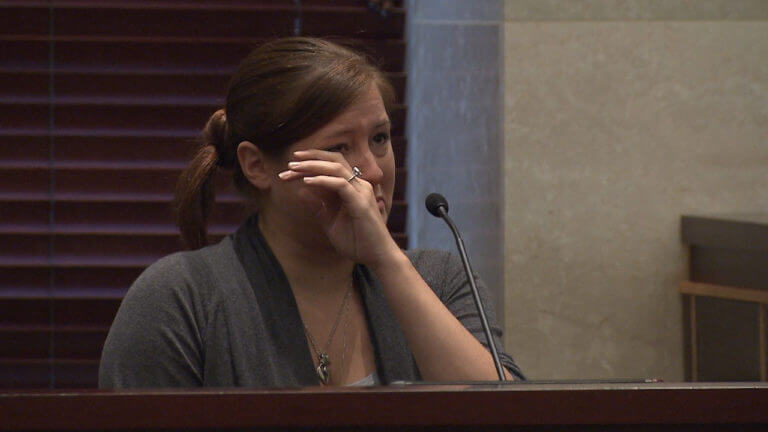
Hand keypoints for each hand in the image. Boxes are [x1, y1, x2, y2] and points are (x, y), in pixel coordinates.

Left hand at [277, 149, 399, 265]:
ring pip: (336, 168)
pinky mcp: (361, 203)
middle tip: (289, 163)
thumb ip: (317, 206)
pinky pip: (340, 184)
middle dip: (311, 158)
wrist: (377, 257)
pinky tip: (307, 182)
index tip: (289, 169)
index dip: (310, 164)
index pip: (330, 167)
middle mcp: (358, 185)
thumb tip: (300, 191)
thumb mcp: (330, 222)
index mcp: (351, 188)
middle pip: (334, 160)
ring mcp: (361, 192)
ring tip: (294, 168)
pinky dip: (323, 180)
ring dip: (313, 166)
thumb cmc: (357, 241)